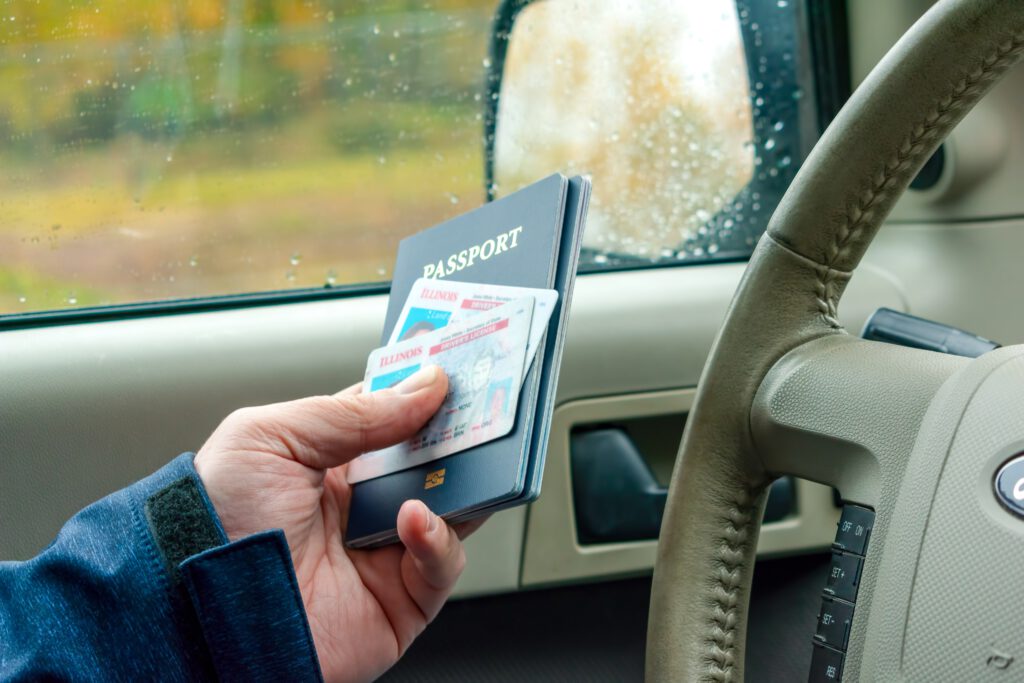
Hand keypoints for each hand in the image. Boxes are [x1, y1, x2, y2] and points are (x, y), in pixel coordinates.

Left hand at [194, 366, 482, 681]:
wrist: (197, 615)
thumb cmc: (215, 524)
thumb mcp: (271, 439)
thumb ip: (351, 413)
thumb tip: (423, 386)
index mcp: (329, 463)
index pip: (392, 417)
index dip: (423, 391)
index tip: (454, 366)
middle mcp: (361, 506)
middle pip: (431, 460)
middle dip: (460, 433)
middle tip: (485, 408)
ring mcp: (384, 553)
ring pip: (451, 508)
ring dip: (464, 481)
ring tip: (463, 458)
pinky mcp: (400, 601)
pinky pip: (441, 566)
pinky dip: (439, 540)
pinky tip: (415, 519)